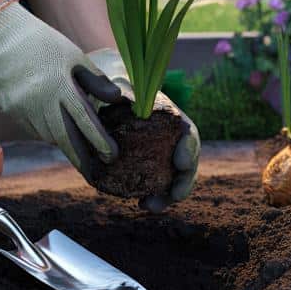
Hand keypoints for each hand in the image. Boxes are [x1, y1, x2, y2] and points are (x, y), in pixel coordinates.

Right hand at [0, 2, 123, 167]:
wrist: (4, 38)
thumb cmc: (46, 45)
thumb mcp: (76, 57)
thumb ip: (96, 80)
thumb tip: (117, 100)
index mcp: (60, 85)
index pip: (84, 119)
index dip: (99, 140)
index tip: (112, 155)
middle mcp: (40, 101)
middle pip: (64, 138)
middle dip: (82, 158)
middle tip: (96, 173)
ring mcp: (23, 109)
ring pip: (50, 136)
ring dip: (66, 144)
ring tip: (82, 151)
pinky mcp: (11, 111)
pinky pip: (35, 130)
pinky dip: (49, 133)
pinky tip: (58, 128)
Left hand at [87, 48, 200, 206]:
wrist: (101, 96)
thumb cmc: (114, 86)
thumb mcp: (120, 83)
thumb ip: (123, 91)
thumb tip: (118, 98)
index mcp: (171, 118)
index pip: (189, 134)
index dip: (190, 149)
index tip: (181, 162)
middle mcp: (170, 139)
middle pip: (187, 162)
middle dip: (184, 182)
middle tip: (174, 195)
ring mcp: (158, 155)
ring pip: (173, 179)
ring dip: (167, 196)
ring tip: (151, 206)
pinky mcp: (143, 168)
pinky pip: (154, 186)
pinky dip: (152, 196)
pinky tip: (140, 203)